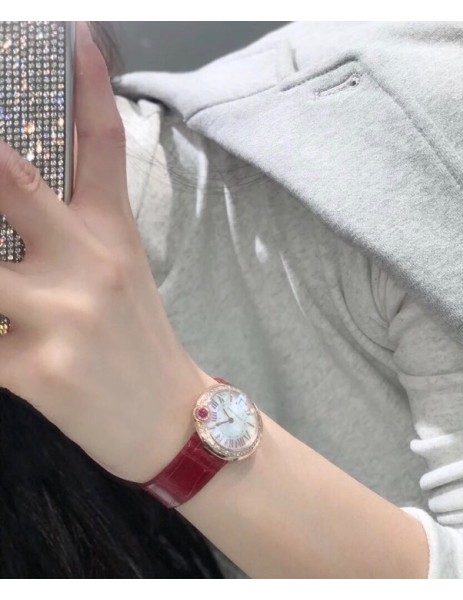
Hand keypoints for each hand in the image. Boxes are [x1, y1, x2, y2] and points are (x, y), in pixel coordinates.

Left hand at [0, 22, 215, 482]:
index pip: (102, 144)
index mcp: (114, 237)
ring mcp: (61, 314)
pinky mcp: (34, 370)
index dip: (85, 82)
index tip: (70, 32)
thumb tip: (19, 202)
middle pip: (12, 180)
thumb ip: (79, 237)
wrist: (169, 420)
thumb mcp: (126, 278)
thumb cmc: (143, 345)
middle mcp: (89, 264)